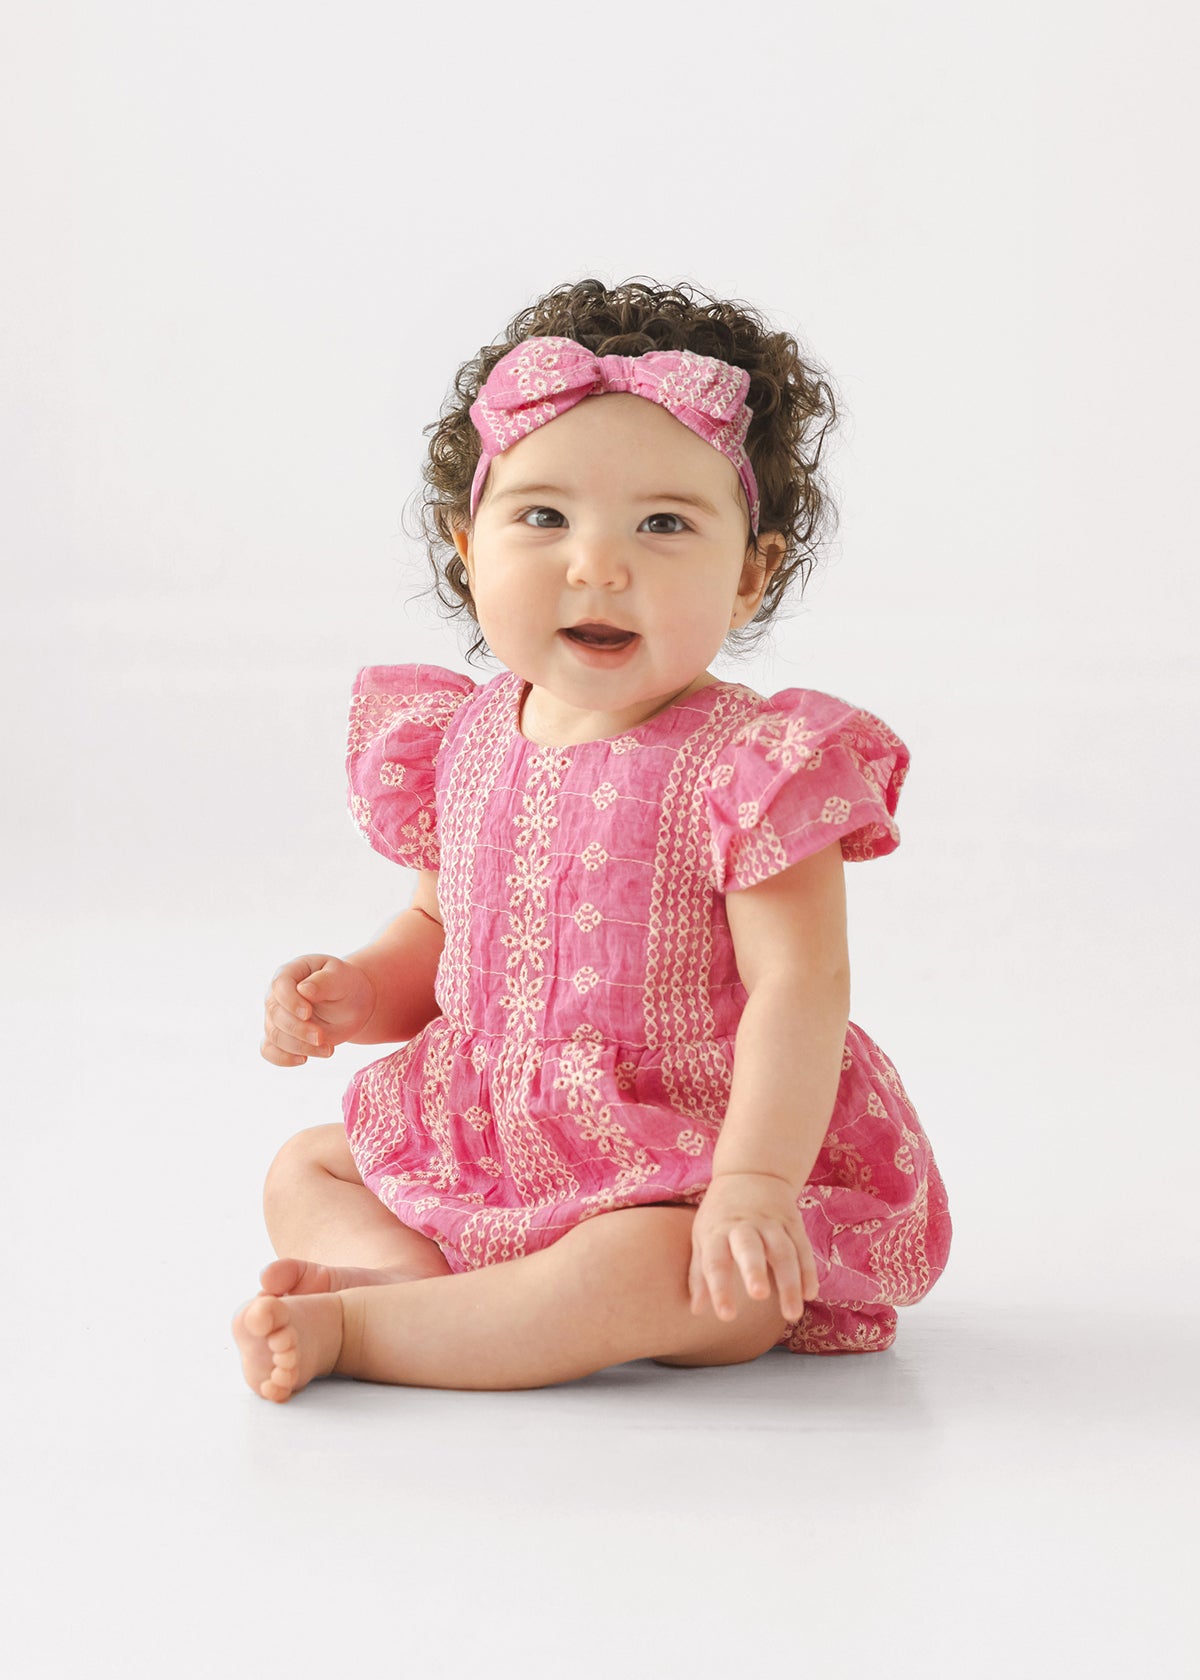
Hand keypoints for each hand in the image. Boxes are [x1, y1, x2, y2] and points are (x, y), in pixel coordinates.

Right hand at [260, 954, 375, 1066]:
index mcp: (291, 973)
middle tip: (321, 1037)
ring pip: (274, 1036)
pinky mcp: (280, 1036)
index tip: (308, 1013)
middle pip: (275, 1014)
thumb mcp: (342, 978)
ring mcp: (276, 1017)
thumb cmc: (345, 985)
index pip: (279, 985)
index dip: (290, 1001)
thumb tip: (303, 989)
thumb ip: (324, 981)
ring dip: (299, 1046)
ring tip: (328, 1050)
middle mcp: (277, 995)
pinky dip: (283, 1059)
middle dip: (298, 1029)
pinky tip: (304, 1059)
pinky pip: (269, 1050)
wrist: (352, 1005)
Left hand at [689, 1172, 817, 1323]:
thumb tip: (697, 1310)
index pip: (715, 1261)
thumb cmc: (720, 1215)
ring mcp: (772, 1222)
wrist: (750, 1173)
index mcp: (717, 1230)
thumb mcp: (702, 1237)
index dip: (720, 1289)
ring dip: (789, 1282)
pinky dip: (808, 1271)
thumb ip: (700, 1274)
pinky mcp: (793, 1222)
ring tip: (792, 1314)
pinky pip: (803, 1248)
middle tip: (758, 1296)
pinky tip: (810, 1294)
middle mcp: (744, 1225)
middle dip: (754, 1270)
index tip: (726, 1316)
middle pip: (750, 1247)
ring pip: (783, 1251)